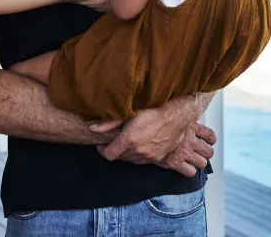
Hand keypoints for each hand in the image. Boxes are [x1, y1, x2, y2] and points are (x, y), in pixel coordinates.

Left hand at [91, 99, 214, 174]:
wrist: (177, 115)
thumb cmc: (153, 109)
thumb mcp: (129, 112)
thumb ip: (109, 122)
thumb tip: (92, 128)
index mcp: (129, 140)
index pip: (109, 155)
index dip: (102, 151)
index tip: (101, 145)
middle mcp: (139, 151)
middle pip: (120, 158)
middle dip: (114, 151)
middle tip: (112, 141)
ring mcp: (150, 156)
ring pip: (132, 160)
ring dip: (126, 154)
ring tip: (125, 143)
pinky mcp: (159, 158)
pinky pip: (144, 161)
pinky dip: (138, 156)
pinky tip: (139, 146)